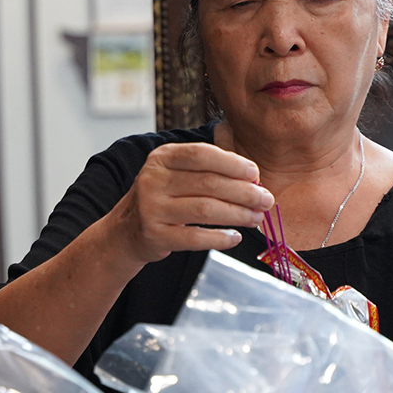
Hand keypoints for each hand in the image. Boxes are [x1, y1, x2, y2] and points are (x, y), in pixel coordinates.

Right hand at [105, 143, 273, 264]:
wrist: (126, 229)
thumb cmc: (163, 198)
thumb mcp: (175, 173)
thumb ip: (208, 171)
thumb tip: (253, 179)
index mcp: (162, 158)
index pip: (201, 154)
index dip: (232, 163)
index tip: (255, 174)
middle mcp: (153, 180)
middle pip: (208, 183)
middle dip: (244, 192)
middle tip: (266, 200)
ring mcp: (152, 208)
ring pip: (205, 210)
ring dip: (237, 215)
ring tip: (256, 218)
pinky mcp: (155, 235)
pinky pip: (195, 238)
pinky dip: (220, 238)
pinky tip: (235, 237)